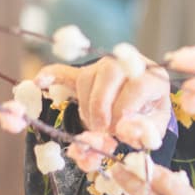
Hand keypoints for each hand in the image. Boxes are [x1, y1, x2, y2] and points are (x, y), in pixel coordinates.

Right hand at [37, 56, 170, 133]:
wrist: (142, 106)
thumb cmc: (148, 117)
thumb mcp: (154, 128)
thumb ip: (144, 131)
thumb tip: (125, 131)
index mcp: (153, 76)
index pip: (138, 84)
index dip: (125, 109)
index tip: (118, 129)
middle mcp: (128, 64)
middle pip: (108, 74)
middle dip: (101, 107)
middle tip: (102, 131)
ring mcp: (104, 66)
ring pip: (86, 79)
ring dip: (87, 107)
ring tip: (96, 126)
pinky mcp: (84, 73)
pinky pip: (63, 72)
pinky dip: (51, 76)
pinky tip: (40, 83)